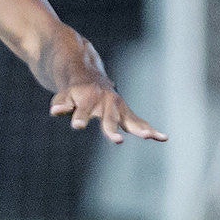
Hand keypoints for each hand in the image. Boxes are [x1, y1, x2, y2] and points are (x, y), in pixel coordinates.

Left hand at [51, 81, 165, 143]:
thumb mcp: (63, 96)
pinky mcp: (127, 113)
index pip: (83, 110)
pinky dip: (151, 130)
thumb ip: (61, 104)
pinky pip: (140, 122)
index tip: (77, 126)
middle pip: (109, 117)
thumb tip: (56, 111)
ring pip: (130, 120)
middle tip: (117, 141)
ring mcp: (119, 107)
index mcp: (88, 97)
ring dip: (139, 129)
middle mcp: (107, 102)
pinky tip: (163, 138)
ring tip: (149, 137)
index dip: (79, 117)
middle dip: (112, 128)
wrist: (89, 78)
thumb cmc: (73, 92)